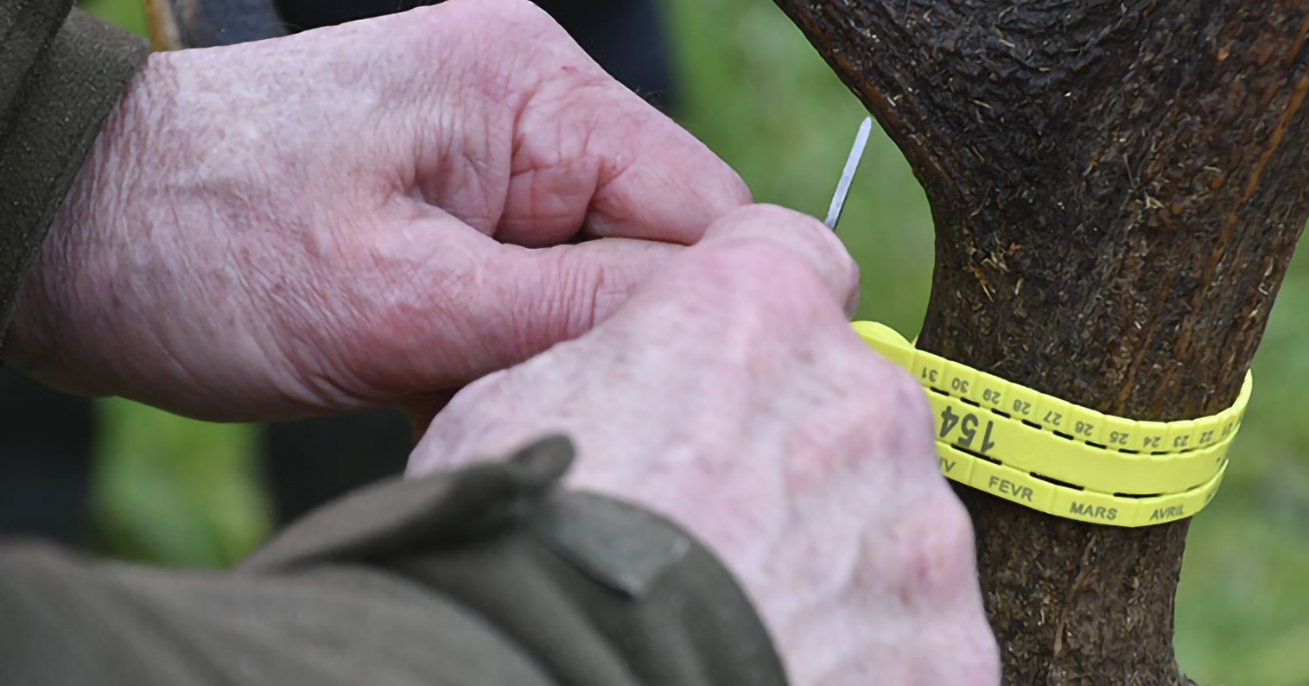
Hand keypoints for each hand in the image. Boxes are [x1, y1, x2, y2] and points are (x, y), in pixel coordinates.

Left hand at [4, 0, 747, 419]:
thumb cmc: (203, 247)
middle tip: (519, 394)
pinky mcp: (453, 191)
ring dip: (542, 347)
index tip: (673, 397)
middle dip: (603, 335)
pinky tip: (429, 371)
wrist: (63, 228)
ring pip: (591, 273)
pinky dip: (499, 341)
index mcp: (530, 90)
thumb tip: (720, 322)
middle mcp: (524, 100)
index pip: (705, 206)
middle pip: (652, 241)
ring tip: (447, 380)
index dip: (710, 310)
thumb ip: (576, 308)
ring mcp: (487, 144)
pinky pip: (532, 278)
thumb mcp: (402, 301)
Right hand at [409, 205, 999, 684]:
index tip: (737, 366)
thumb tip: (631, 376)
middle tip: (720, 534)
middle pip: (853, 406)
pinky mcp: (947, 649)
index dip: (763, 315)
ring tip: (746, 623)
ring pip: (893, 527)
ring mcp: (921, 533)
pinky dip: (867, 659)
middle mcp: (866, 402)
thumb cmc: (519, 558)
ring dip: (837, 564)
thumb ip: (621, 362)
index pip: (802, 258)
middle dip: (800, 458)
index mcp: (760, 314)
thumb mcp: (518, 404)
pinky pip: (917, 640)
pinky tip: (784, 673)